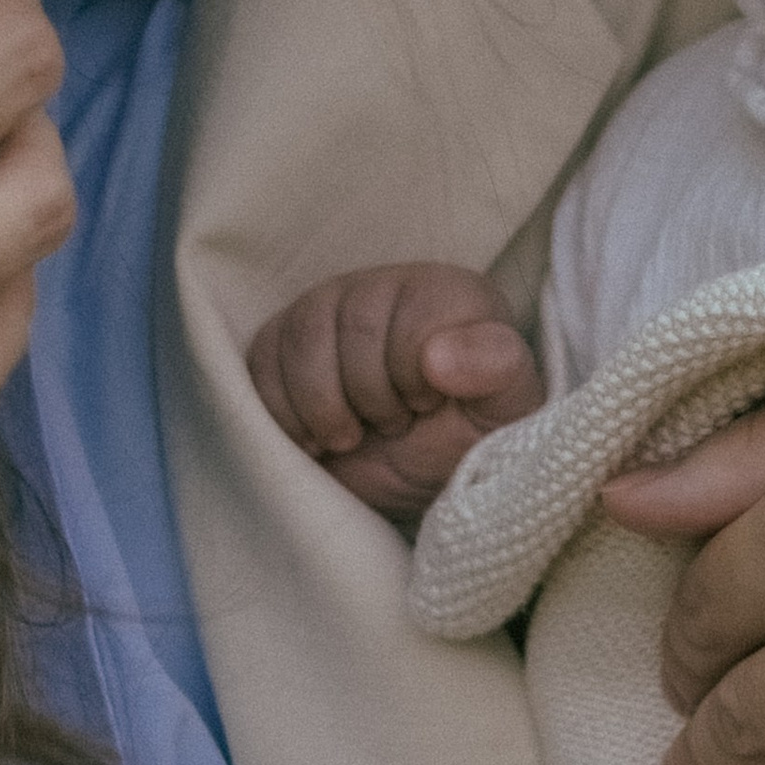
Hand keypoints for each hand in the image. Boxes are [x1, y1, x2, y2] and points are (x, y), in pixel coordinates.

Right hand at [249, 262, 540, 521]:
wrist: (412, 477)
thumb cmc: (468, 438)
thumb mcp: (505, 415)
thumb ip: (499, 371)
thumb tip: (438, 356)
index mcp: (448, 293)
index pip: (410, 320)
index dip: (412, 381)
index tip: (428, 407)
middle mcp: (386, 287)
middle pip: (352, 327)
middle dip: (371, 398)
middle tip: (393, 425)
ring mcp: (328, 309)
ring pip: (301, 341)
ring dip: (325, 410)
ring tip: (355, 434)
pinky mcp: (282, 344)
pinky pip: (259, 366)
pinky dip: (284, 416)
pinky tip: (317, 439)